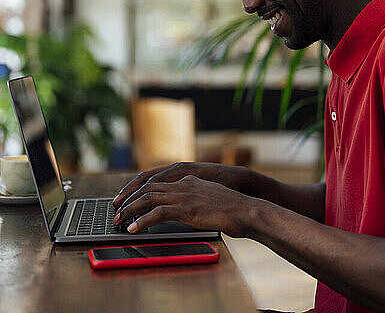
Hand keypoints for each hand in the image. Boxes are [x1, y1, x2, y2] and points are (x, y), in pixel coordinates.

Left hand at [113, 174, 255, 237]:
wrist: (246, 209)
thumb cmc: (232, 207)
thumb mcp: (209, 196)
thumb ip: (194, 197)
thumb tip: (183, 207)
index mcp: (187, 178)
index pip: (156, 180)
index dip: (138, 189)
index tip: (126, 198)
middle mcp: (183, 183)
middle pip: (147, 187)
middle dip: (129, 199)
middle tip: (116, 210)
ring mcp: (184, 194)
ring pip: (148, 198)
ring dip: (130, 210)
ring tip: (119, 220)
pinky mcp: (187, 208)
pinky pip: (158, 213)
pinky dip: (143, 220)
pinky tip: (134, 228)